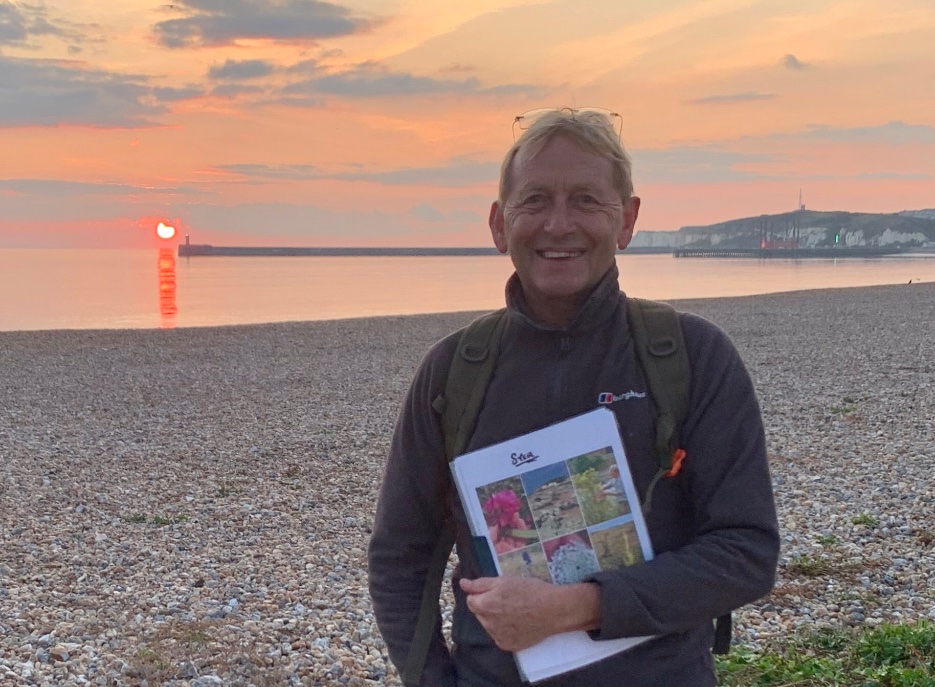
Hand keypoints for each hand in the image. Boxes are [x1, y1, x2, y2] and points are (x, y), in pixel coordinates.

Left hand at [459, 577, 600, 651]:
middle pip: (479, 613)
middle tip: (507, 599)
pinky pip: (499, 636)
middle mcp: (487, 624)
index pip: (471, 600)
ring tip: (514, 610)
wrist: (553, 610)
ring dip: (495, 618)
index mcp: (484, 605)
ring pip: (489, 625)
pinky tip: (518, 622)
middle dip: (488, 606)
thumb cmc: (530, 591)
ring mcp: (497, 637)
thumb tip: (462, 584)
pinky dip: (504, 629)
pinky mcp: (508, 646)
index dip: (482, 593)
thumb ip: (480, 583)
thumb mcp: (504, 580)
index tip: (496, 591)